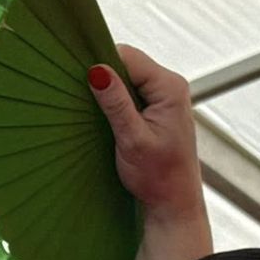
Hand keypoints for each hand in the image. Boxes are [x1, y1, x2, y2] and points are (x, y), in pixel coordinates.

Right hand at [87, 46, 203, 222]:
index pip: (128, 56)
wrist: (174, 203)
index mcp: (169, 87)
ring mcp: (166, 96)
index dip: (104, 65)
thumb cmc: (159, 177)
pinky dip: (119, 103)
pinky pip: (133, 93)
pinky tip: (114, 123)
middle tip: (94, 107)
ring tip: (107, 120)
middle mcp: (171, 86)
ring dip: (112, 94)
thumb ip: (116, 103)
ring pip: (129, 79)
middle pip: (128, 64)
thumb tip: (97, 71)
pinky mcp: (159, 108)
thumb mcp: (132, 139)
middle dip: (108, 81)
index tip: (84, 82)